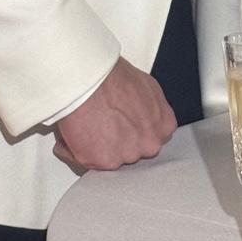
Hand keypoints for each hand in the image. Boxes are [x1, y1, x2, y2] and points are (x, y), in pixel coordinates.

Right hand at [53, 58, 176, 170]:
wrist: (90, 80)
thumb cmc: (115, 78)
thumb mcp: (149, 87)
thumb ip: (152, 110)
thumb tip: (143, 117)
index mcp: (163, 126)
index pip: (153, 137)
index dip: (136, 131)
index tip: (125, 124)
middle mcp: (148, 145)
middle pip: (135, 150)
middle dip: (121, 141)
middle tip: (105, 123)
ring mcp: (126, 156)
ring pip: (113, 158)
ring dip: (100, 147)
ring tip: (90, 124)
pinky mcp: (102, 162)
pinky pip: (89, 162)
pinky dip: (80, 150)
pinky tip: (78, 131)